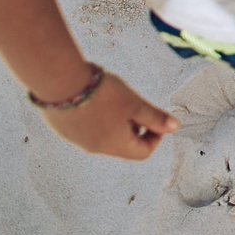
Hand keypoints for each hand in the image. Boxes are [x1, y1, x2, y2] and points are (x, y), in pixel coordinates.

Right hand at [40, 72, 180, 159]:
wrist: (59, 82)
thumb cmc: (101, 93)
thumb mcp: (135, 103)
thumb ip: (155, 117)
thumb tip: (175, 127)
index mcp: (116, 146)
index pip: (144, 152)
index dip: (155, 135)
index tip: (154, 116)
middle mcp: (95, 148)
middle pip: (124, 145)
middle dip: (135, 126)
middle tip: (133, 104)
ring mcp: (77, 140)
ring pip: (105, 136)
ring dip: (116, 122)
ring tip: (112, 98)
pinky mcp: (64, 129)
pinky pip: (86, 129)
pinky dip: (96, 118)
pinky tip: (93, 98)